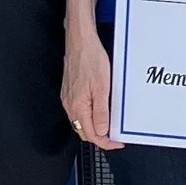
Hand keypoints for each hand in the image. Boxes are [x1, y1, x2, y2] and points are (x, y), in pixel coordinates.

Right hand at [63, 14, 120, 148]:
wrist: (80, 42)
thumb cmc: (90, 59)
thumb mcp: (102, 87)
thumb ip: (101, 112)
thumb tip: (102, 131)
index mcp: (78, 106)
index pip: (91, 134)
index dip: (105, 142)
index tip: (116, 143)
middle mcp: (70, 105)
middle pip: (84, 131)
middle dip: (100, 138)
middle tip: (115, 137)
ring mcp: (68, 99)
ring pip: (81, 122)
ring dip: (94, 128)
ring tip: (109, 126)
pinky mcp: (69, 92)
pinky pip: (79, 112)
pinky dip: (89, 117)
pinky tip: (98, 112)